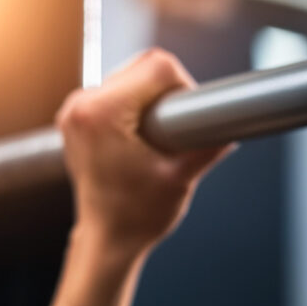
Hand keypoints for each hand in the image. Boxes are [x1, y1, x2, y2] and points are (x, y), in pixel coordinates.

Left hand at [57, 49, 233, 261]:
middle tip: (177, 129)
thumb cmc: (137, 216)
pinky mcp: (75, 118)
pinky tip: (143, 133)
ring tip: (159, 135)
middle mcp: (81, 105)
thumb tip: (232, 128)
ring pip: (129, 75)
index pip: (157, 67)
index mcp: (102, 113)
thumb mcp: (181, 178)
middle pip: (141, 65)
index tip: (190, 118)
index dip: (184, 86)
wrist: (107, 240)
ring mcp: (74, 110)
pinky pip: (115, 91)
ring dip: (151, 96)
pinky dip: (135, 104)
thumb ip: (208, 147)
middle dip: (168, 91)